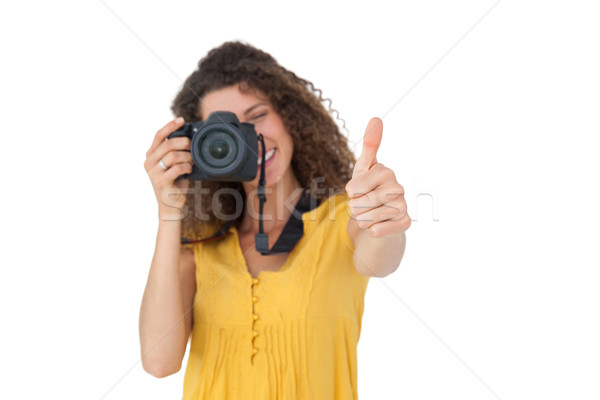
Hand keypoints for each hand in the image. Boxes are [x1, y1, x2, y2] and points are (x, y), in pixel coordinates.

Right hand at [143, 117, 192, 216]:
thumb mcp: (174, 164)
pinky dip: (187, 167)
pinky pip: (177, 168)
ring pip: (173, 155)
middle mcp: (149, 162)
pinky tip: (189, 170)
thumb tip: (189, 137)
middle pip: (168, 144)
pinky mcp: (160, 182)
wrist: (171, 205)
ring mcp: (153, 172)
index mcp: (151, 155)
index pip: (159, 135)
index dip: (170, 126)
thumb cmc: (175, 182)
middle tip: (193, 148)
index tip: (182, 120)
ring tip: (192, 162)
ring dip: (187, 157)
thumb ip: (176, 152)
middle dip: (184, 143)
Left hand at [345, 117, 410, 237]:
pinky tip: (378, 226)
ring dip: (362, 220)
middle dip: (355, 207)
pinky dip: (373, 230)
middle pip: (358, 204)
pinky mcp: (404, 223)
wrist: (381, 218)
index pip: (353, 187)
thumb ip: (369, 145)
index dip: (351, 192)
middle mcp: (398, 187)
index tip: (358, 190)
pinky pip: (378, 230)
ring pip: (366, 218)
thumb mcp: (364, 168)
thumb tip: (376, 117)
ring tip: (370, 214)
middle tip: (364, 204)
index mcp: (385, 172)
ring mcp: (403, 206)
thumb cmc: (369, 190)